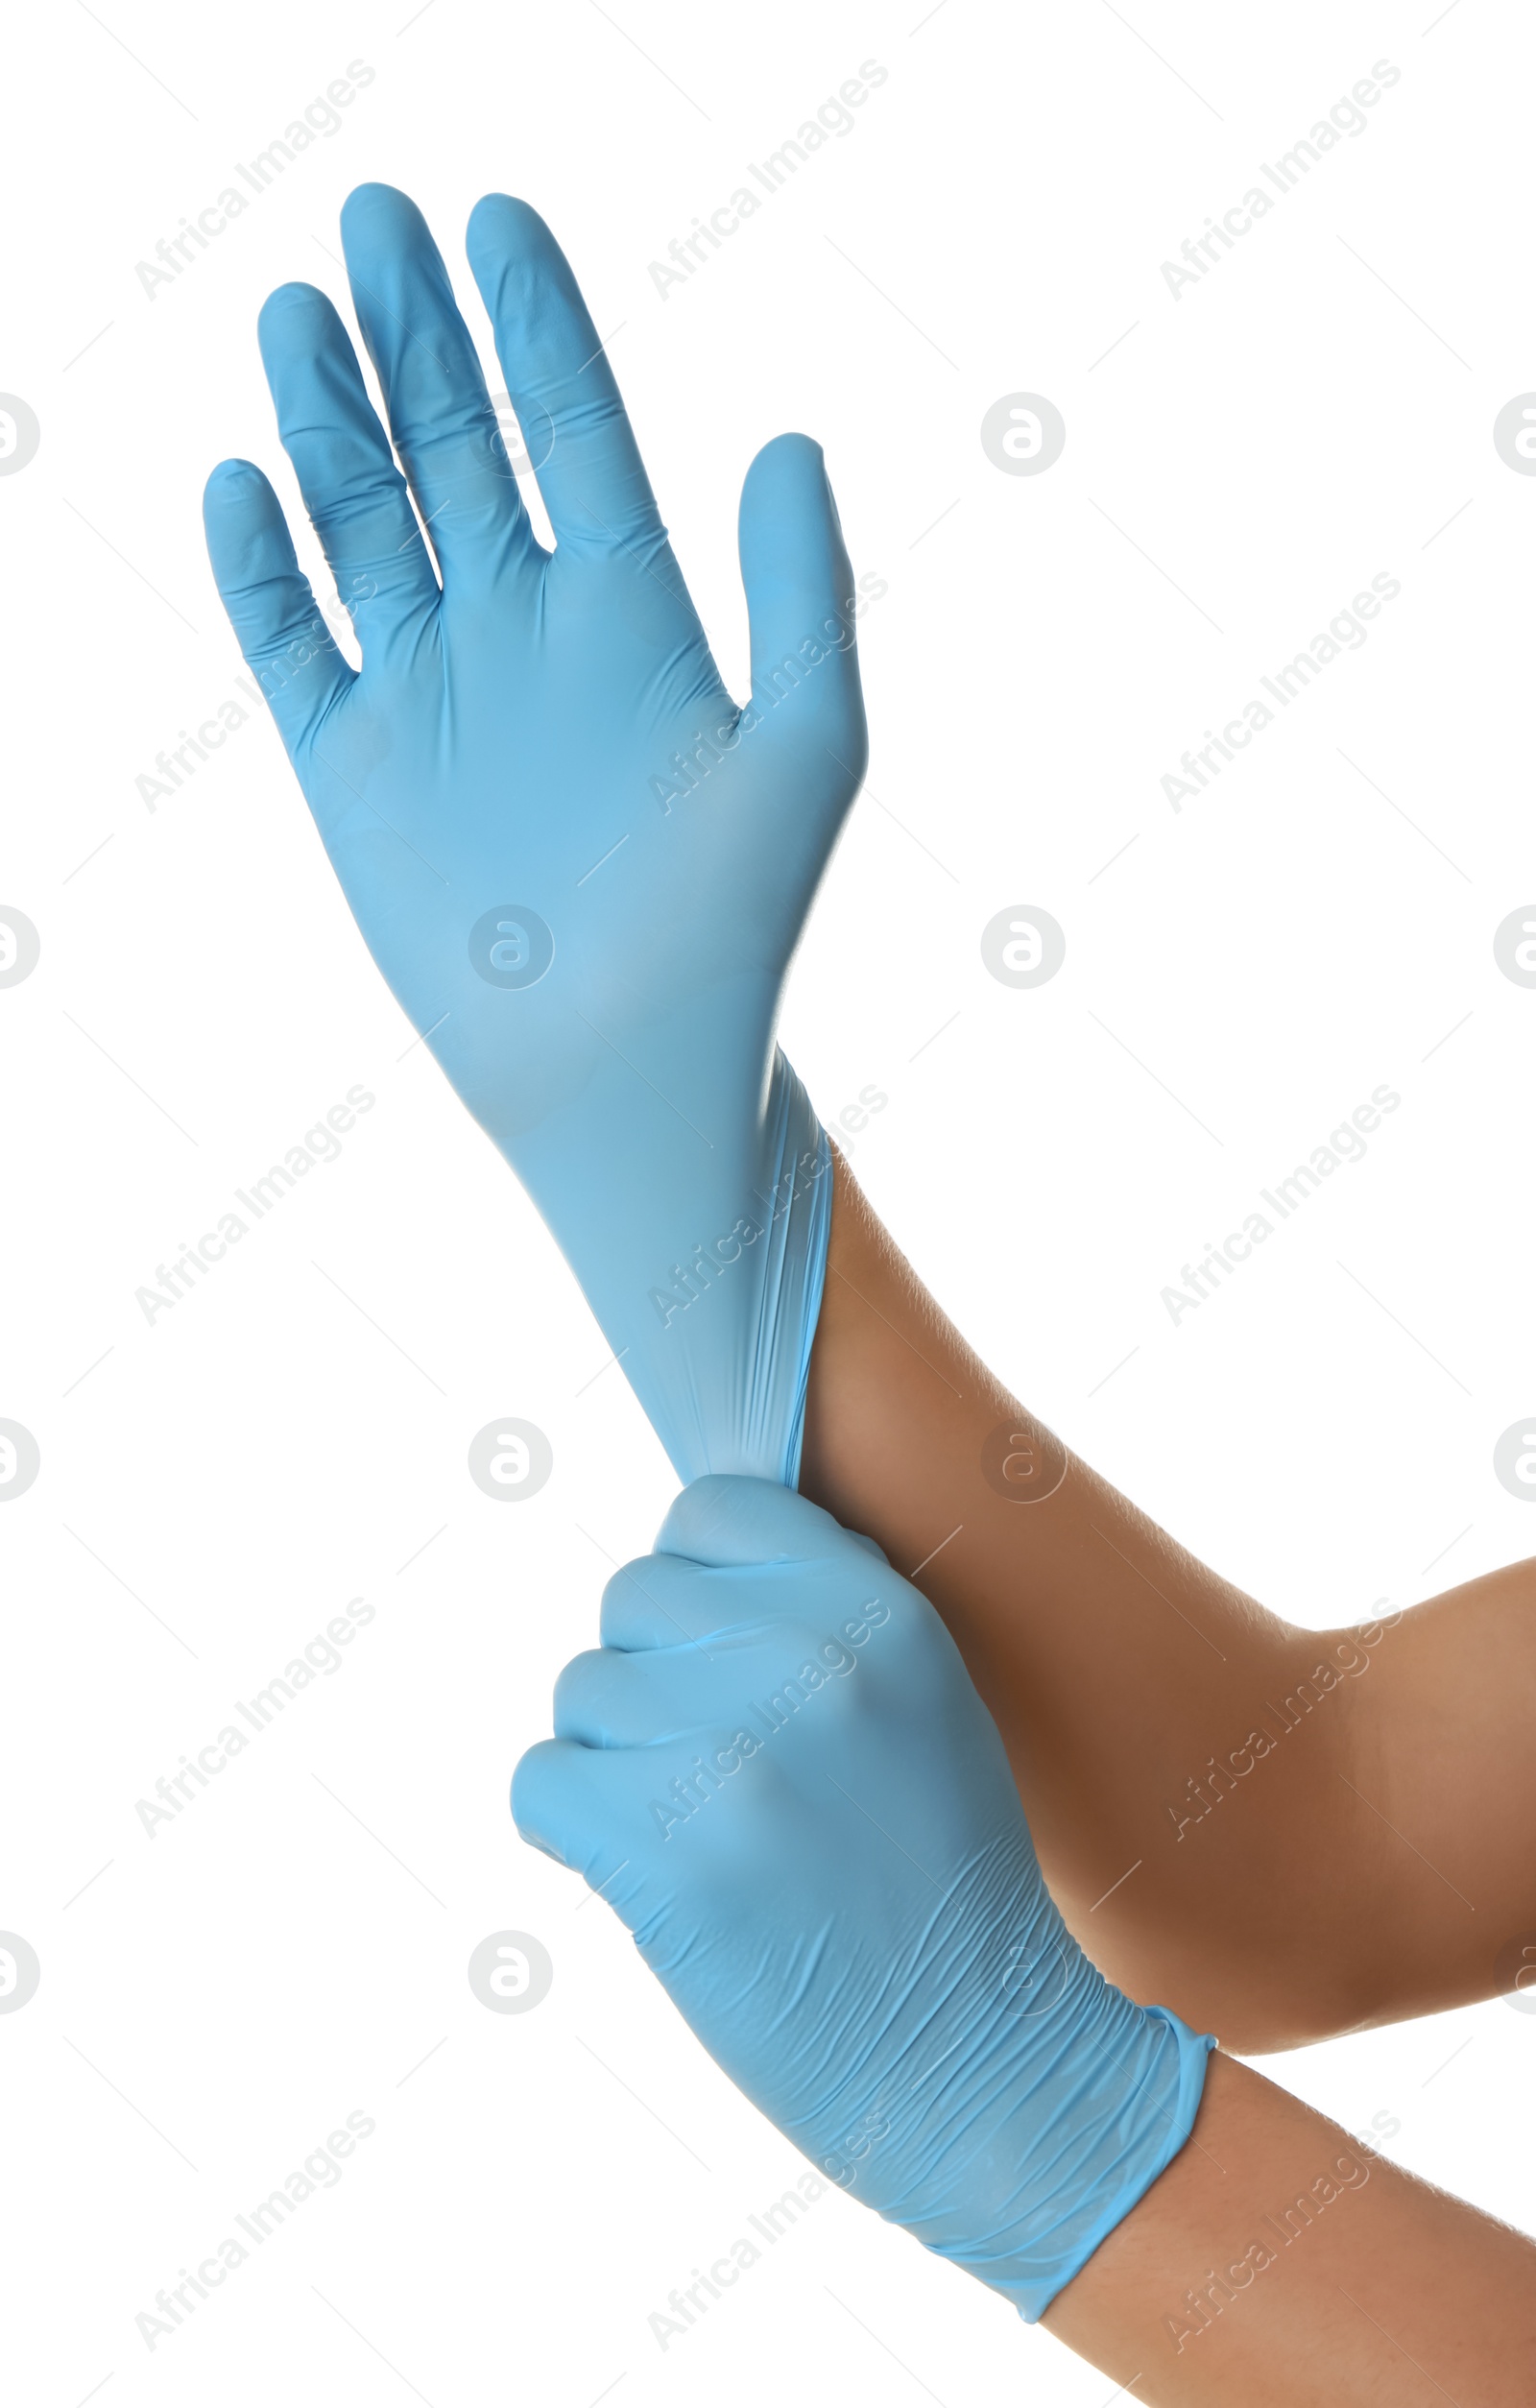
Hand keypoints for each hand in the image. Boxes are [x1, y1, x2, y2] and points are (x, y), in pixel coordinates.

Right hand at [203, 184, 865, 1479]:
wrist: (629, 1075)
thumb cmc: (736, 930)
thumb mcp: (806, 750)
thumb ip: (802, 596)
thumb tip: (788, 438)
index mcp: (630, 612)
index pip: (569, 431)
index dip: (533, 326)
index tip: (496, 220)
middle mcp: (524, 632)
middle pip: (454, 447)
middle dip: (413, 335)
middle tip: (372, 221)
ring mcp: (432, 692)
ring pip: (363, 520)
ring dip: (328, 420)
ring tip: (297, 314)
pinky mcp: (354, 766)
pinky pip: (293, 640)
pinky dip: (263, 566)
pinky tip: (245, 482)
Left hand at [514, 1476, 1211, 2319]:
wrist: (983, 2064)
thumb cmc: (942, 1884)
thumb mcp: (927, 1703)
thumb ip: (822, 1614)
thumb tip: (687, 1558)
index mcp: (883, 1612)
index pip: (710, 1508)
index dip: (698, 1584)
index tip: (723, 1657)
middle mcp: (810, 1662)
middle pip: (632, 1596)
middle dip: (653, 1675)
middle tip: (713, 1768)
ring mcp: (734, 1757)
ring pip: (581, 1692)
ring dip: (614, 1761)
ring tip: (697, 1832)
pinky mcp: (664, 1857)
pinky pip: (539, 1783)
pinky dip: (568, 1829)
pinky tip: (640, 1874)